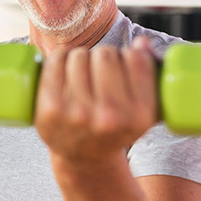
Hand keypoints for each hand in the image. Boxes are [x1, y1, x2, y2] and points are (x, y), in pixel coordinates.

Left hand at [34, 37, 156, 163]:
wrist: (84, 158)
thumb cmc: (116, 126)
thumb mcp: (143, 111)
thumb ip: (150, 76)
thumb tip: (142, 43)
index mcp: (139, 116)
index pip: (136, 59)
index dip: (131, 54)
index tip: (126, 63)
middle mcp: (109, 117)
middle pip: (106, 55)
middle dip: (104, 56)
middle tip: (101, 70)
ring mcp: (77, 113)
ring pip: (80, 55)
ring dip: (82, 57)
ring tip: (84, 73)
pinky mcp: (50, 108)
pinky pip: (56, 60)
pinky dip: (60, 57)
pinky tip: (64, 65)